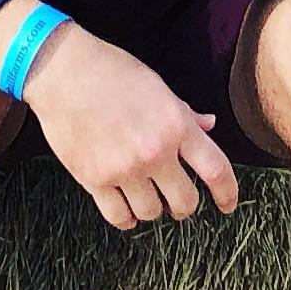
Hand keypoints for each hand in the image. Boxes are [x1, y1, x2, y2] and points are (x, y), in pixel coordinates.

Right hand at [18, 24, 238, 229]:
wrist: (62, 71)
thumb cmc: (112, 71)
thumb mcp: (157, 86)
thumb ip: (184, 113)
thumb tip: (209, 125)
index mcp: (176, 124)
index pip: (216, 170)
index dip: (228, 193)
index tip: (228, 206)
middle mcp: (154, 150)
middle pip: (185, 201)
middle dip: (184, 205)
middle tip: (176, 199)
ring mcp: (123, 168)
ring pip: (152, 213)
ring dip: (153, 208)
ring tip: (145, 195)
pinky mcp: (94, 179)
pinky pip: (119, 217)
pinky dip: (127, 218)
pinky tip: (126, 208)